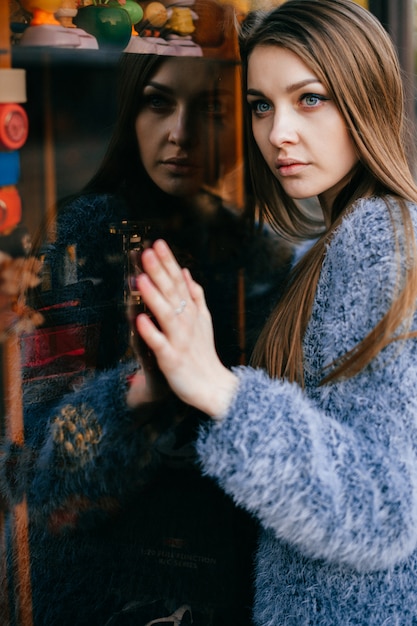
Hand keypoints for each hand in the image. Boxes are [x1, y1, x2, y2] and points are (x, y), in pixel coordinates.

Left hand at [134, 240, 237, 417]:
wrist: (212, 387)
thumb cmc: (203, 353)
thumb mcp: (203, 320)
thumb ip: (195, 295)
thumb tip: (186, 271)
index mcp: (192, 312)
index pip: (179, 282)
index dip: (168, 262)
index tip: (157, 243)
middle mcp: (187, 322)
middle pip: (172, 293)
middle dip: (159, 272)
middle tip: (146, 251)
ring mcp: (180, 340)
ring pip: (166, 315)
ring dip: (153, 296)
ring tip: (141, 277)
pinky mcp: (171, 359)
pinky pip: (159, 344)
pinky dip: (150, 332)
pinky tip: (139, 319)